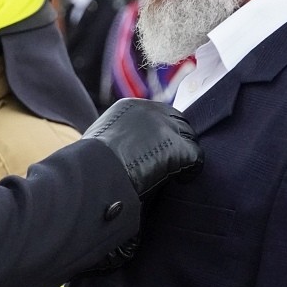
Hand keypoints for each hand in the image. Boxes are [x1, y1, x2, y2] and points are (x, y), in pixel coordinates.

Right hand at [83, 98, 200, 197]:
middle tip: (173, 162)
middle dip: (178, 141)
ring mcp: (166, 127)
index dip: (163, 133)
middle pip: (178, 122)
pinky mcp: (179, 147)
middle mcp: (151, 110)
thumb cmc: (90, 163)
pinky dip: (191, 171)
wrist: (96, 172)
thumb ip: (118, 135)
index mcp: (130, 106)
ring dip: (185, 155)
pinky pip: (196, 158)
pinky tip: (182, 180)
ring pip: (189, 138)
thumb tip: (122, 148)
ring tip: (178, 173)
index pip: (159, 114)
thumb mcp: (101, 138)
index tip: (159, 149)